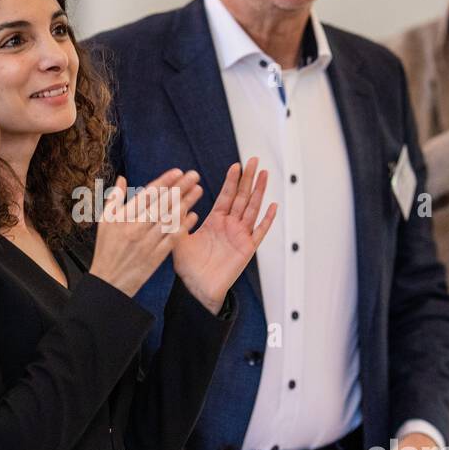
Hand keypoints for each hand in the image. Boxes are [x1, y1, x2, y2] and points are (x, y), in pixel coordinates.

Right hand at [88, 169, 200, 297]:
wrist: (109, 282)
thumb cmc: (106, 249)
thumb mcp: (104, 221)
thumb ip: (114, 198)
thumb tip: (122, 179)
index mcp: (123, 218)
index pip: (147, 195)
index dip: (164, 182)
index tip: (178, 172)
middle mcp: (136, 228)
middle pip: (162, 204)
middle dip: (180, 188)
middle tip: (194, 175)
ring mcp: (147, 243)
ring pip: (169, 219)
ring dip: (185, 203)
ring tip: (198, 190)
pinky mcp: (155, 257)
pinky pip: (172, 239)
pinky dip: (183, 227)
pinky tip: (194, 216)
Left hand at [172, 159, 276, 313]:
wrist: (197, 288)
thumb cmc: (188, 268)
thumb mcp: (179, 237)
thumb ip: (179, 219)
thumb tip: (175, 200)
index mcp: (215, 222)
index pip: (226, 196)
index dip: (232, 181)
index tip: (236, 166)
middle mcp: (230, 226)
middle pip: (242, 197)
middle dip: (248, 178)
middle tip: (254, 161)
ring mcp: (240, 236)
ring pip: (253, 208)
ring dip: (259, 191)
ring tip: (264, 175)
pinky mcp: (247, 248)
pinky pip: (260, 231)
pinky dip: (267, 219)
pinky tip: (273, 206)